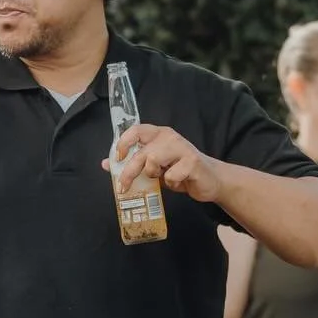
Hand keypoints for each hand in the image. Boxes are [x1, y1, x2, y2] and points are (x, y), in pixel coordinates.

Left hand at [105, 124, 224, 204]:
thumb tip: (106, 164)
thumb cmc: (180, 172)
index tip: (117, 158)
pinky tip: (178, 182)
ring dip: (152, 174)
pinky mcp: (192, 162)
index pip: (136, 130)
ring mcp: (182, 148)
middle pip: (141, 152)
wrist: (210, 180)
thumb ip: (133, 164)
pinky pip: (171, 175)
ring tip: (159, 178)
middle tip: (123, 187)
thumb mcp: (154, 168)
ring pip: (153, 159)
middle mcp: (169, 137)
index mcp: (158, 134)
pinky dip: (171, 183)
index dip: (123, 143)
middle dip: (129, 171)